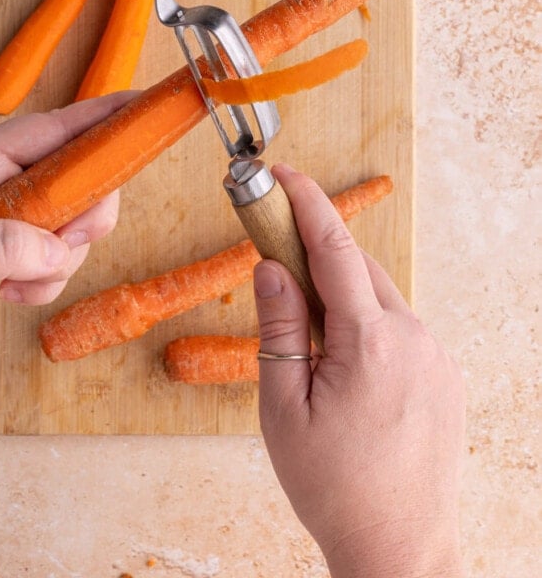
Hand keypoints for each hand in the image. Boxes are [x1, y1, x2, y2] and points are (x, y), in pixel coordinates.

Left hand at [0, 93, 130, 420]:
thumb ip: (1, 246)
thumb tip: (59, 247)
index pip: (50, 130)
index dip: (100, 118)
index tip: (140, 108)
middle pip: (76, 175)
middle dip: (85, 213)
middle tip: (66, 244)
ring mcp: (0, 218)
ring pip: (71, 220)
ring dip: (61, 259)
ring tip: (16, 283)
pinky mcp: (4, 250)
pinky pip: (56, 255)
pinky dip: (47, 279)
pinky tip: (9, 294)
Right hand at [253, 165, 464, 577]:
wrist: (400, 549)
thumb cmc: (334, 488)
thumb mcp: (283, 408)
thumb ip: (279, 329)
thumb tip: (270, 267)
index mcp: (370, 343)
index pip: (333, 248)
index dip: (306, 202)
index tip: (283, 174)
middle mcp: (412, 338)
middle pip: (357, 267)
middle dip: (316, 250)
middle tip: (275, 253)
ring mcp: (435, 356)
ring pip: (380, 296)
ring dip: (342, 292)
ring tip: (307, 332)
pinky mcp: (444, 374)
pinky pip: (399, 325)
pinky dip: (367, 321)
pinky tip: (343, 358)